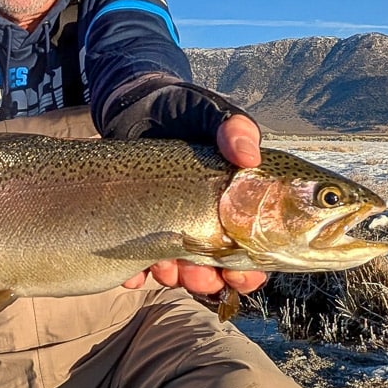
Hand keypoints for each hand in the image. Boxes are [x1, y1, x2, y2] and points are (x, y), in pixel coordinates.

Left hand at [121, 114, 266, 294]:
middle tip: (204, 276)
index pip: (252, 248)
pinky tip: (135, 273)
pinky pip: (137, 263)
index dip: (252, 270)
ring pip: (179, 271)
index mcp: (234, 203)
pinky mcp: (137, 228)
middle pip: (216, 269)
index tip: (244, 275)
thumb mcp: (212, 114)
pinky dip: (137, 274)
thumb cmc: (184, 111)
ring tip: (169, 269)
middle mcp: (206, 220)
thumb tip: (249, 155)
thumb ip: (234, 129)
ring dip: (176, 278)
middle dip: (211, 280)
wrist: (136, 107)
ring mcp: (170, 227)